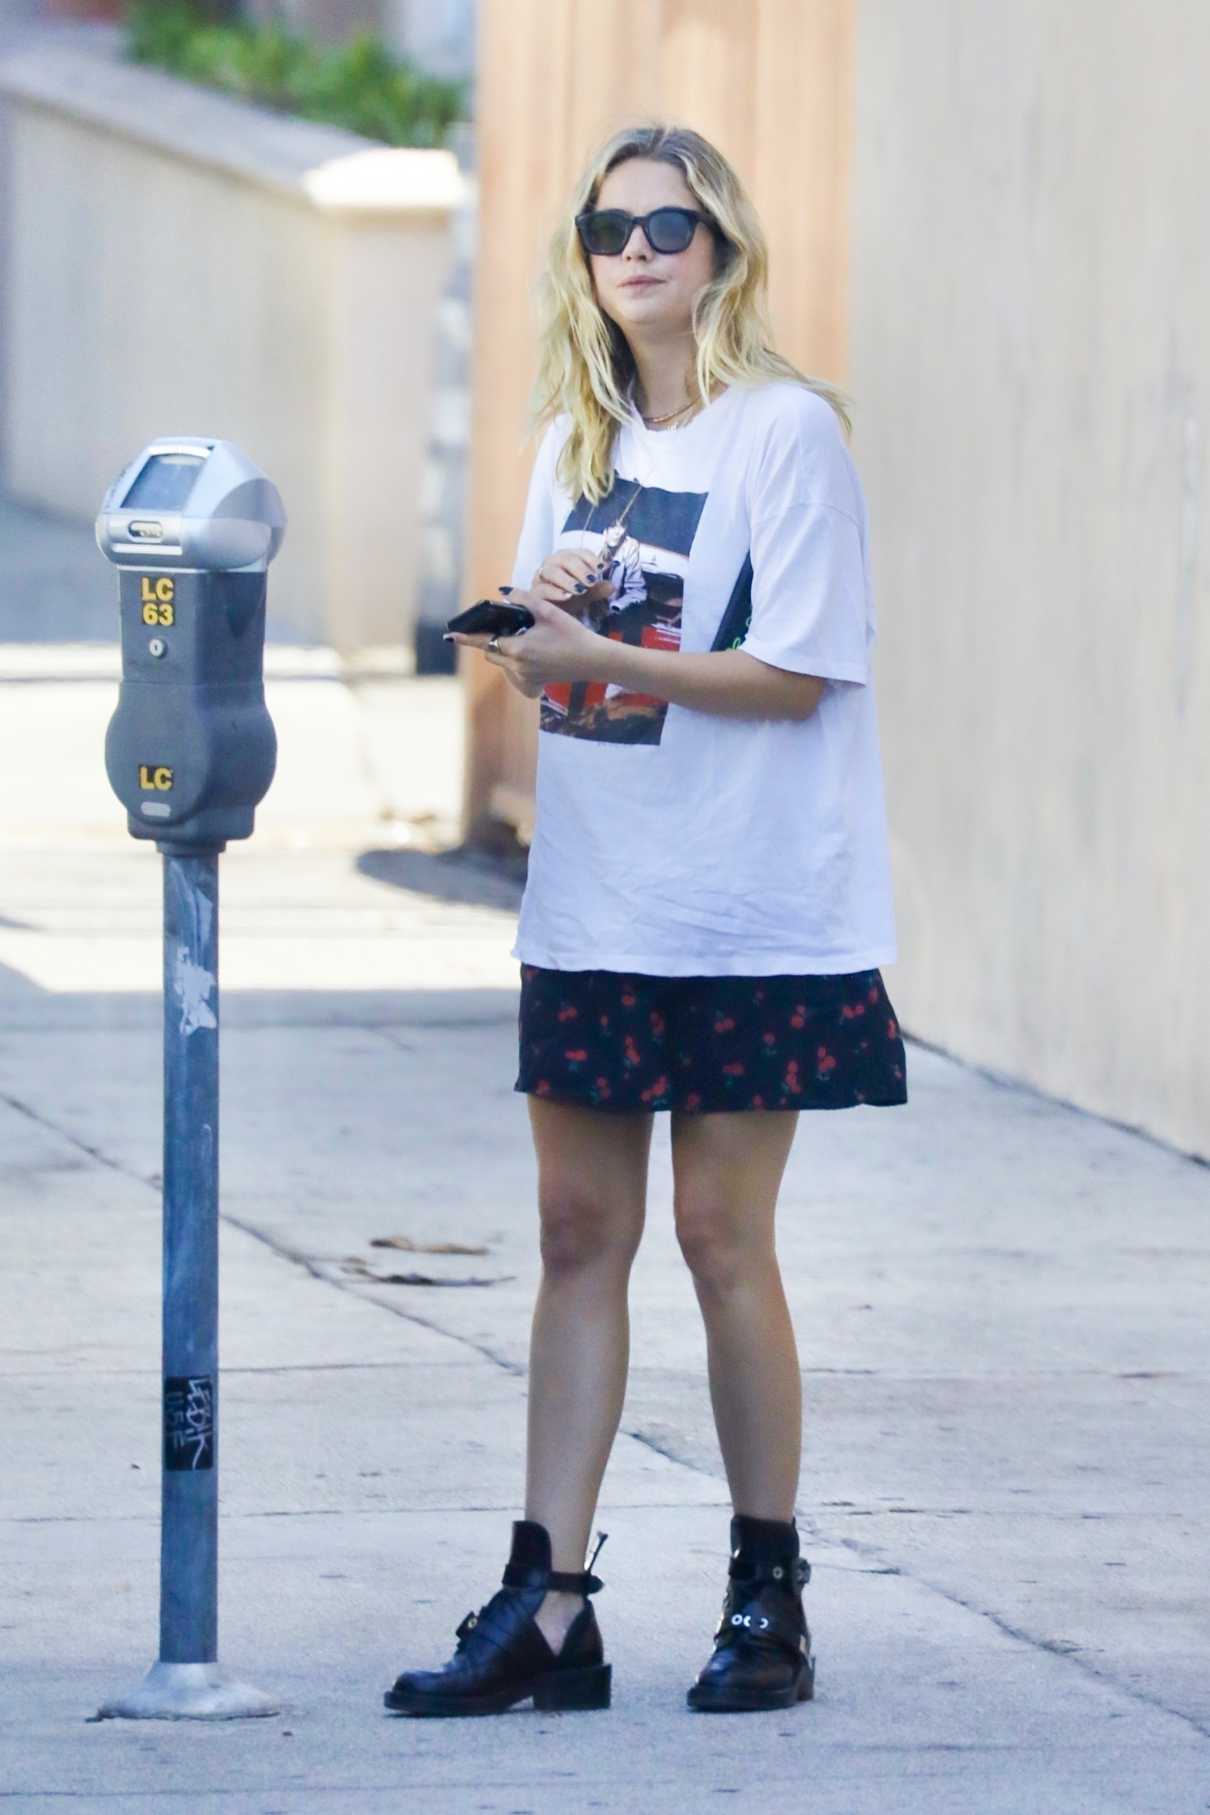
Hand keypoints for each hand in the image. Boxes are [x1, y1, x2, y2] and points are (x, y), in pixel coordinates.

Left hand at [446, 589, 605, 691]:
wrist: (594, 660)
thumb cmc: (573, 634)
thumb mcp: (549, 611)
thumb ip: (523, 599)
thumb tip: (505, 595)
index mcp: (518, 648)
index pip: (484, 640)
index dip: (466, 637)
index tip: (450, 635)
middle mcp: (517, 665)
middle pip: (490, 652)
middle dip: (489, 639)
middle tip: (499, 626)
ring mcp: (525, 676)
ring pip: (501, 662)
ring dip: (501, 649)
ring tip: (518, 635)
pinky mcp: (534, 681)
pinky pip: (514, 671)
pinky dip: (514, 660)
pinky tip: (529, 650)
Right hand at [530, 549, 608, 609]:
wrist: (550, 615)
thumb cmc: (569, 600)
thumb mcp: (586, 595)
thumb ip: (597, 590)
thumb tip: (611, 586)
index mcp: (568, 559)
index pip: (579, 553)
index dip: (591, 558)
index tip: (601, 568)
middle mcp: (553, 563)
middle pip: (565, 558)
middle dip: (580, 569)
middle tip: (591, 580)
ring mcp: (541, 576)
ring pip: (551, 571)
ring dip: (567, 579)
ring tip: (580, 590)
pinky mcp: (534, 591)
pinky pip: (542, 588)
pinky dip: (555, 592)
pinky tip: (566, 597)